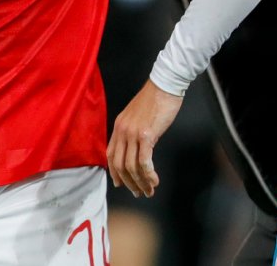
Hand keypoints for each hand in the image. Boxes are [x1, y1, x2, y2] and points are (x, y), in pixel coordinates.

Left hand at [106, 80, 182, 198]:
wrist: (165, 84)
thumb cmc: (156, 99)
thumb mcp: (138, 116)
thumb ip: (134, 131)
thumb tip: (139, 149)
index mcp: (119, 126)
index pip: (111, 154)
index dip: (114, 172)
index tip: (121, 184)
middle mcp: (122, 131)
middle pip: (120, 165)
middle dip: (129, 183)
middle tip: (139, 193)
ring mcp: (133, 133)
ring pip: (132, 167)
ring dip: (141, 182)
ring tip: (150, 191)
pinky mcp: (146, 135)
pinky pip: (144, 162)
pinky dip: (149, 175)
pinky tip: (155, 181)